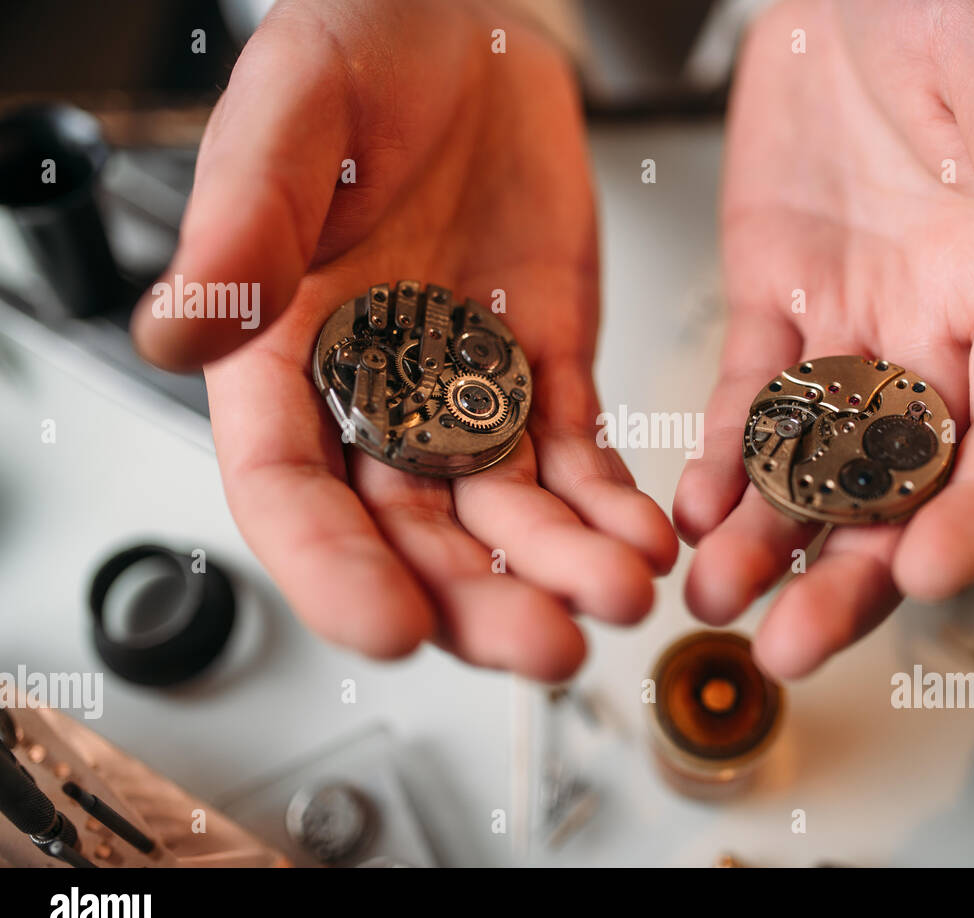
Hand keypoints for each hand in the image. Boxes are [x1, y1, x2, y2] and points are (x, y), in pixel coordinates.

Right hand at [131, 0, 675, 678]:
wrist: (472, 28)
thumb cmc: (362, 50)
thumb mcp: (290, 112)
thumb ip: (239, 221)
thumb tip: (175, 331)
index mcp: (283, 353)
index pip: (289, 490)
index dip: (331, 568)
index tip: (387, 627)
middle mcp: (373, 394)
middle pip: (411, 531)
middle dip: (476, 597)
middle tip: (542, 647)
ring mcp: (466, 390)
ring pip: (506, 510)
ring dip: (562, 565)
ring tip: (620, 597)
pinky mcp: (546, 368)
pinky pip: (577, 453)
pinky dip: (610, 504)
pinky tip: (646, 540)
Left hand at [674, 0, 973, 677]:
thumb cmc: (939, 8)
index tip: (928, 568)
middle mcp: (935, 337)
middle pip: (905, 485)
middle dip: (851, 572)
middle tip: (795, 642)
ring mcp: (852, 333)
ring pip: (816, 464)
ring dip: (769, 538)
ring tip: (719, 597)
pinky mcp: (775, 310)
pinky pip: (751, 404)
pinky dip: (725, 461)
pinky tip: (694, 511)